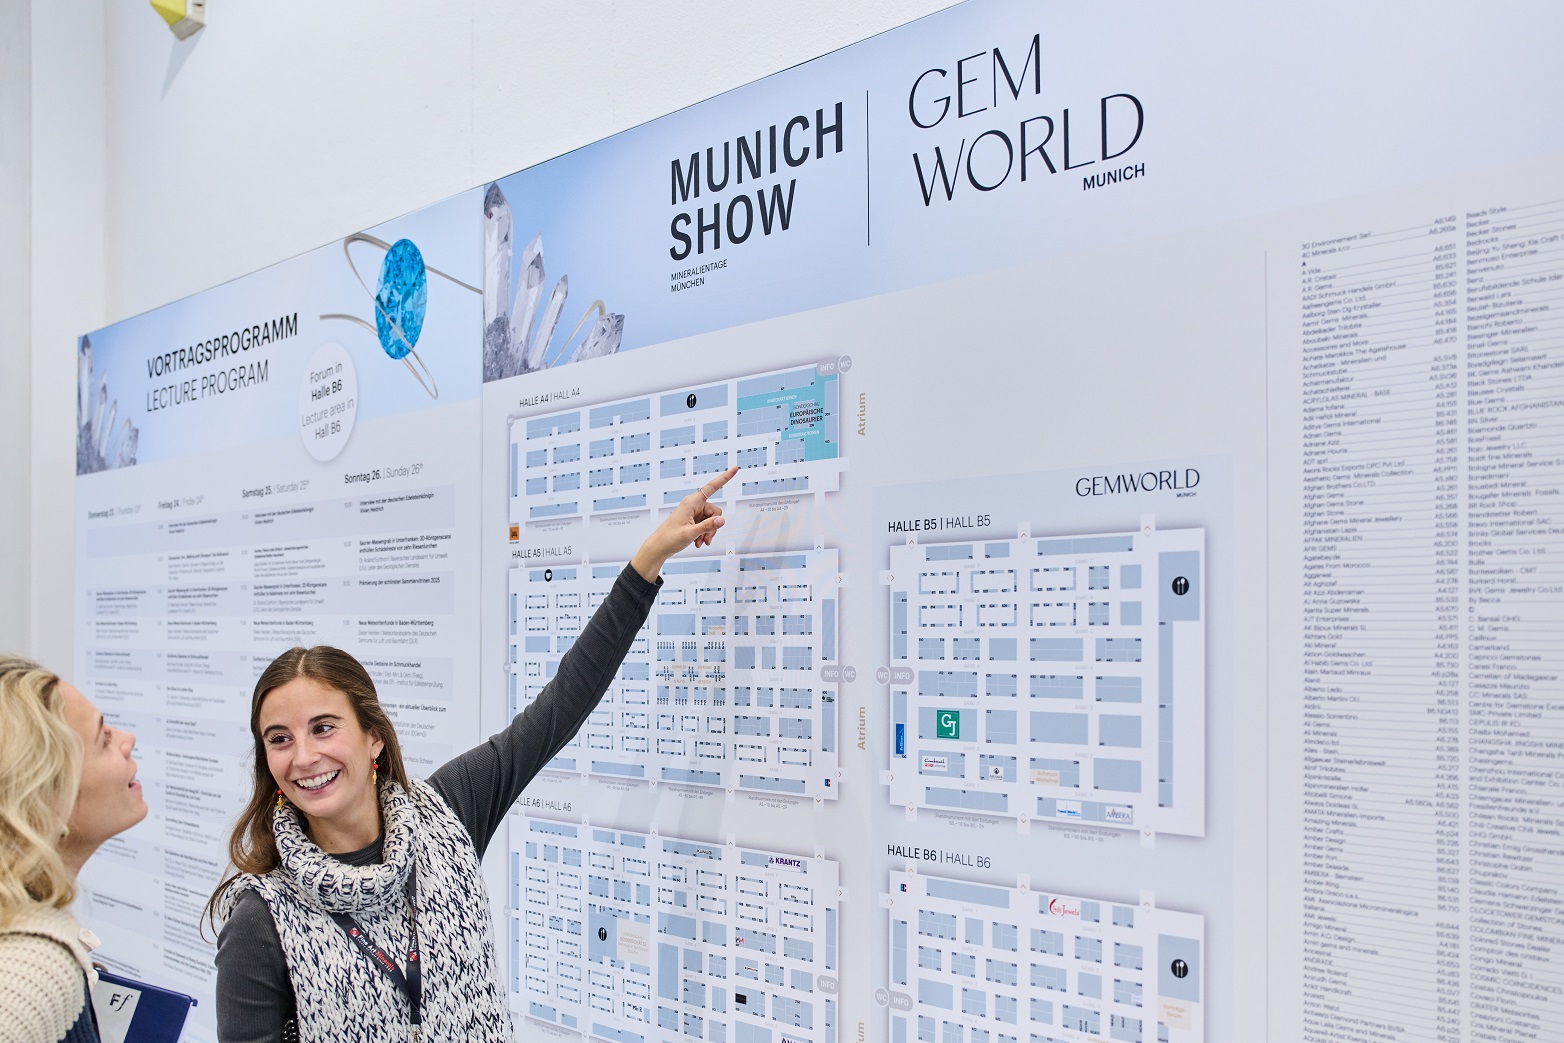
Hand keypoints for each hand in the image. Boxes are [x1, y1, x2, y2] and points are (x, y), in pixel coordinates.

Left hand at [630, 466, 737, 581]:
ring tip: (699, 541)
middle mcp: (693, 505)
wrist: (659, 547)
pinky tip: (698, 541)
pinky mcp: (693, 519)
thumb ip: (708, 526)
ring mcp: (693, 512)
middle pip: (715, 511)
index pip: (712, 487)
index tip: (734, 469)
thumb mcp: (690, 533)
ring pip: (711, 519)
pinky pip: (706, 524)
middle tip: (706, 538)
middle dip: (713, 526)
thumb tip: (722, 520)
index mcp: (691, 502)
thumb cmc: (669, 538)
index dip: (724, 477)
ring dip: (708, 532)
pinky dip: (704, 533)